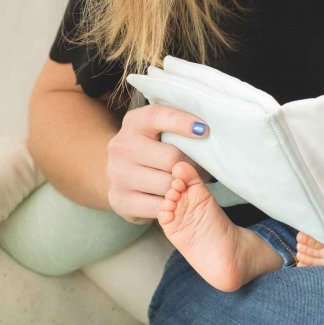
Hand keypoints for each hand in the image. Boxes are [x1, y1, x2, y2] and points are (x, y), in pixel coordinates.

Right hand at [106, 104, 209, 223]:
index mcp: (134, 123)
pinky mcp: (120, 200)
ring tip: (186, 185)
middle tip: (200, 171)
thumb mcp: (160, 131)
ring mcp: (118, 175)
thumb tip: (205, 133)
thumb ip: (179, 129)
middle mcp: (121, 147)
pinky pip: (159, 207)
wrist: (122, 174)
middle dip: (191, 167)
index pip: (157, 116)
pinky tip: (172, 200)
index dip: (181, 122)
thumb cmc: (152, 150)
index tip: (204, 130)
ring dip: (183, 188)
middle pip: (170, 158)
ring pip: (167, 185)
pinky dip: (171, 206)